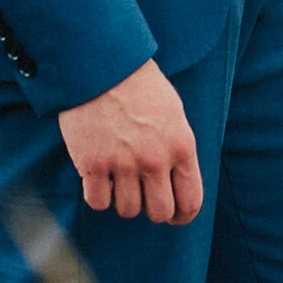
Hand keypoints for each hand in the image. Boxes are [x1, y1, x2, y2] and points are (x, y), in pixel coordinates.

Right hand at [58, 58, 202, 222]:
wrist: (101, 66)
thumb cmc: (139, 85)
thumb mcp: (174, 113)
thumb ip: (178, 148)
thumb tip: (178, 182)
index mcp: (181, 146)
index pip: (191, 201)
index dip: (183, 215)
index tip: (175, 216)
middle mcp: (154, 160)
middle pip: (159, 213)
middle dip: (152, 209)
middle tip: (143, 195)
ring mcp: (122, 164)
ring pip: (128, 210)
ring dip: (123, 200)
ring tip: (119, 178)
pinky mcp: (92, 165)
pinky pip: (98, 202)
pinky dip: (98, 195)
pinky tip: (99, 178)